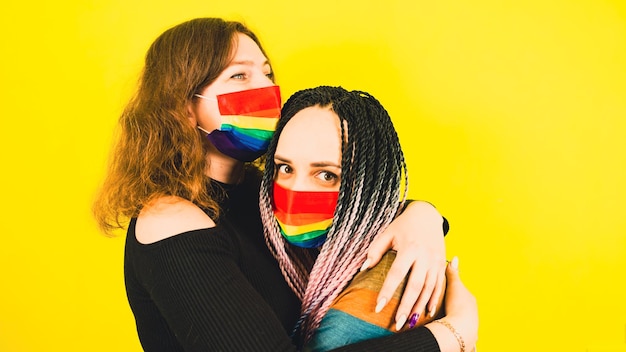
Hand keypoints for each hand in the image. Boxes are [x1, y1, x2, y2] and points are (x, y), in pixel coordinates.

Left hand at [362, 201, 446, 328]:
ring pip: (429, 288)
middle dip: (406, 306)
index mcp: (410, 248)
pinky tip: (427, 312)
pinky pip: (440, 285)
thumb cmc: (403, 225)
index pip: (397, 273)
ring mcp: (435, 261)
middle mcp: (424, 256)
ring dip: (419, 307)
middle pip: (415, 285)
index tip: (379, 307)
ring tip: (410, 322)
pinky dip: (434, 299)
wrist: (427, 215)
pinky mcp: (441, 264)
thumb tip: (363, 269)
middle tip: (397, 323)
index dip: (388, 291)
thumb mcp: (388, 233)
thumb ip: (375, 250)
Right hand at [427, 257, 477, 351]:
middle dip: (453, 304)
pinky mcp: (464, 332)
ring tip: (443, 315)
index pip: (461, 291)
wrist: (460, 328)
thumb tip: (455, 258)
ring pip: (460, 316)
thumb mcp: (453, 286)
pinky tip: (447, 326)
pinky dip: (453, 325)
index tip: (444, 291)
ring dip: (453, 315)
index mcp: (470, 298)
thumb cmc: (457, 306)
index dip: (452, 290)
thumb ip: (453, 273)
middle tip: (442, 304)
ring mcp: (470, 321)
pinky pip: (458, 326)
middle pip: (461, 304)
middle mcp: (472, 310)